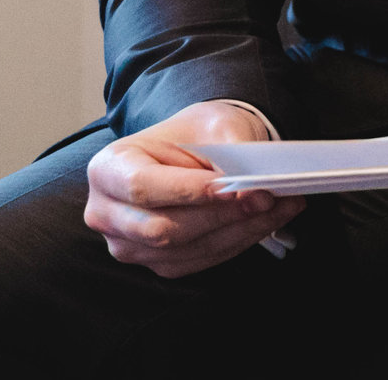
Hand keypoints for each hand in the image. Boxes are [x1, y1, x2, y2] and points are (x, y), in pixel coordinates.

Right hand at [83, 100, 305, 277]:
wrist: (194, 149)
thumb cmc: (197, 133)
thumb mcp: (213, 124)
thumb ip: (228, 152)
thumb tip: (250, 187)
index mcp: (109, 167)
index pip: (143, 186)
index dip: (188, 191)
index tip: (232, 188)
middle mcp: (107, 212)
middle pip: (162, 229)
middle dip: (220, 216)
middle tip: (267, 198)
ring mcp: (128, 244)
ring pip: (184, 250)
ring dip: (238, 231)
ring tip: (281, 206)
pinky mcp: (155, 263)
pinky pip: (198, 261)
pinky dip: (236, 242)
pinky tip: (266, 221)